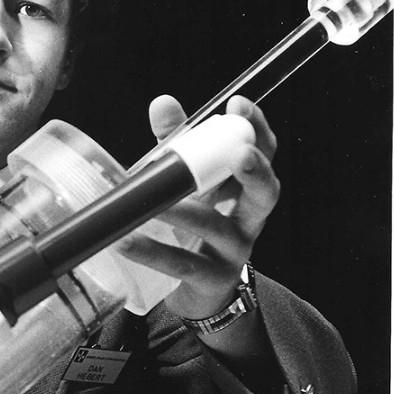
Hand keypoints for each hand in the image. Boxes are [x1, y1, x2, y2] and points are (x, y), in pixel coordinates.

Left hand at [119, 94, 280, 319]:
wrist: (198, 290)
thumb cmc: (195, 228)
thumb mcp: (188, 183)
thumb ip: (178, 144)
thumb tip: (163, 103)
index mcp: (245, 188)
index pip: (264, 153)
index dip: (256, 128)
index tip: (239, 105)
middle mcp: (249, 218)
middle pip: (266, 192)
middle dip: (255, 170)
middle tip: (239, 153)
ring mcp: (234, 252)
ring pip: (217, 228)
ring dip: (185, 212)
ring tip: (153, 203)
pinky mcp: (211, 280)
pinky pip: (184, 264)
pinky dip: (153, 252)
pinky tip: (128, 241)